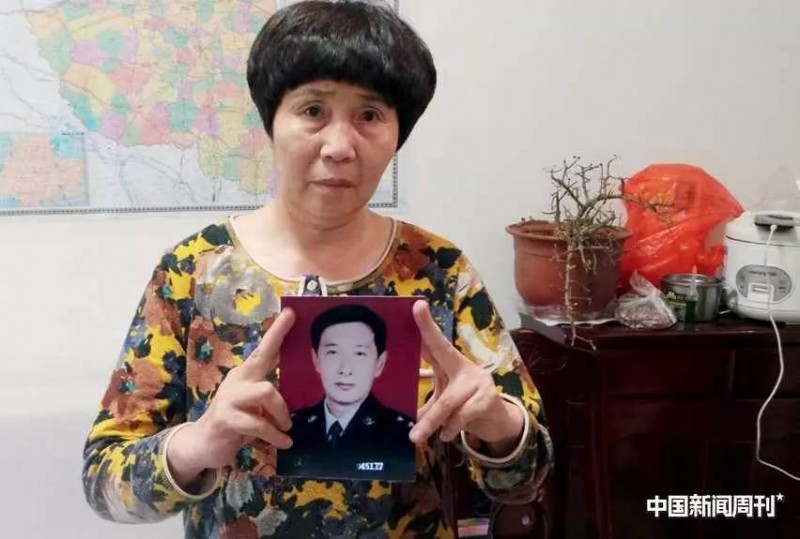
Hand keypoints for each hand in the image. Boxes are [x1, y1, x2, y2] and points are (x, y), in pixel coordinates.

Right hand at [166, 308, 294, 486]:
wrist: (203, 444)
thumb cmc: (236, 421)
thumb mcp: (254, 403)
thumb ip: (271, 392)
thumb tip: (303, 381)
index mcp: (246, 374)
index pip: (264, 348)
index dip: (278, 331)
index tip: (291, 313)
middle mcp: (237, 380)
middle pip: (261, 359)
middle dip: (278, 350)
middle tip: (299, 354)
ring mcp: (229, 399)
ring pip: (266, 391)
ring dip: (282, 412)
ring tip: (287, 428)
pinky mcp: (226, 419)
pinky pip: (259, 424)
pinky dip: (275, 435)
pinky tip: (284, 442)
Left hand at [409, 300, 523, 451]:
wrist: (499, 420)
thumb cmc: (466, 404)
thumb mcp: (444, 399)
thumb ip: (426, 403)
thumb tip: (399, 408)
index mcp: (452, 363)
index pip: (436, 343)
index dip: (425, 325)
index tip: (416, 305)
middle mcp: (466, 368)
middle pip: (441, 386)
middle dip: (424, 403)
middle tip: (411, 425)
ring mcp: (479, 382)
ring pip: (447, 404)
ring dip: (432, 423)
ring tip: (418, 435)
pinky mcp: (488, 399)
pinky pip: (462, 416)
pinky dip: (450, 428)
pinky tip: (446, 434)